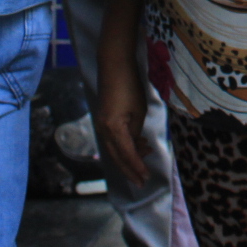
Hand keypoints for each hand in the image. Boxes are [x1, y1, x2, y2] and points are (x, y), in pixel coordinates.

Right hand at [95, 40, 152, 187]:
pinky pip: (113, 140)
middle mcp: (103, 131)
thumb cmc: (130, 86)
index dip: (136, 167)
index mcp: (112, 129)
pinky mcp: (103, 119)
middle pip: (116, 157)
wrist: (114, 65)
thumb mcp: (138, 111)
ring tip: (145, 157)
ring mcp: (101, 125)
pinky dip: (124, 146)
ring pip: (114, 149)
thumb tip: (135, 144)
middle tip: (141, 181)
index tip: (146, 178)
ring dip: (128, 157)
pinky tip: (137, 143)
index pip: (126, 155)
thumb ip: (135, 131)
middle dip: (129, 170)